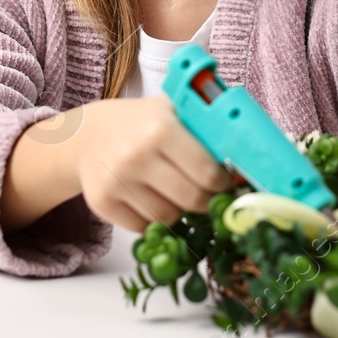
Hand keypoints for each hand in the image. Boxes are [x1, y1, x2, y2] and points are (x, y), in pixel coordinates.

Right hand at [72, 96, 237, 232]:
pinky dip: (154, 219)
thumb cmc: (142, 123)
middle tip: (208, 195)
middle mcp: (137, 155)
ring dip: (180, 211)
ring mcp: (117, 181)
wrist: (87, 135)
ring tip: (175, 192)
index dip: (223, 183)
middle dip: (206, 201)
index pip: (207, 173)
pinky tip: (152, 199)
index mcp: (161, 128)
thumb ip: (207, 127)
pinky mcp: (102, 203)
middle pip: (191, 200)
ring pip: (168, 218)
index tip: (226, 183)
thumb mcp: (173, 110)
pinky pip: (143, 227)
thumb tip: (251, 152)